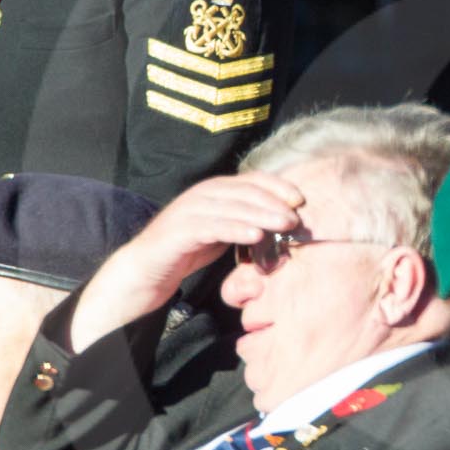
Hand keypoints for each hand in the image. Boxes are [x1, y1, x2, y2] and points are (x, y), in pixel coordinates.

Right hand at [69, 174, 305, 352]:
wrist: (147, 269)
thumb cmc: (189, 250)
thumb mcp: (223, 232)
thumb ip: (246, 223)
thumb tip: (284, 226)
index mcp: (215, 190)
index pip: (252, 180)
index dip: (278, 186)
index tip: (301, 200)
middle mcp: (203, 194)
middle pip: (245, 191)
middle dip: (274, 202)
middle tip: (297, 217)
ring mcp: (190, 210)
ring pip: (233, 207)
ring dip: (262, 214)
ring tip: (285, 225)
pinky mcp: (180, 230)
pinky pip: (213, 227)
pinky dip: (236, 230)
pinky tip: (256, 237)